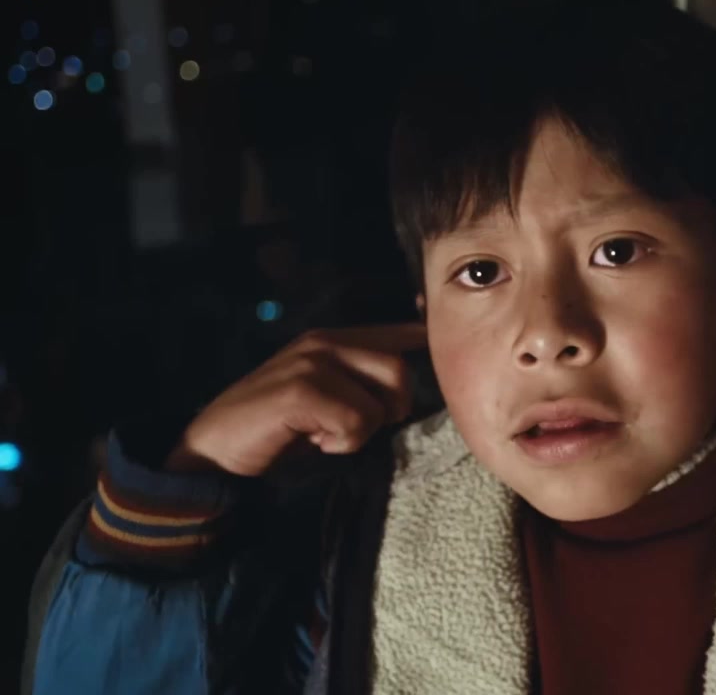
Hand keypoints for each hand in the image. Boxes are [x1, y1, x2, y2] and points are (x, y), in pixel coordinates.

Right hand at [170, 324, 427, 475]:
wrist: (213, 453)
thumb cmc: (275, 431)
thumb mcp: (323, 400)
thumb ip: (359, 386)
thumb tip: (406, 394)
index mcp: (332, 342)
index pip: (394, 332)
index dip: (421, 336)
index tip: (433, 339)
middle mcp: (324, 343)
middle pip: (400, 369)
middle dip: (391, 409)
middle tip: (356, 429)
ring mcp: (311, 363)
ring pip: (381, 400)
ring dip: (363, 431)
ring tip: (327, 435)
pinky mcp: (300, 391)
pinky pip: (355, 423)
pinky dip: (343, 443)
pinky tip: (314, 442)